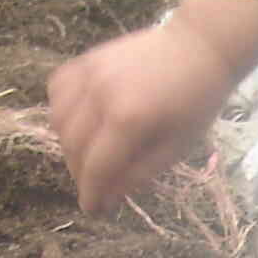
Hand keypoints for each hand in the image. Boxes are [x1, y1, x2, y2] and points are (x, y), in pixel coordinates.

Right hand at [49, 0, 257, 217]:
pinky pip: (58, 90)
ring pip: (59, 121)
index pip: (95, 168)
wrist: (199, 47)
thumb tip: (107, 199)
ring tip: (91, 155)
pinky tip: (80, 121)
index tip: (93, 210)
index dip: (91, 194)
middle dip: (82, 174)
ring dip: (69, 145)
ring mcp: (90, 72)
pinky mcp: (87, 58)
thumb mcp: (176, 148)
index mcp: (128, 120)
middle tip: (98, 185)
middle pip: (73, 147)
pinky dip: (62, 110)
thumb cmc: (196, 102)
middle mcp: (101, 95)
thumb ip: (138, 175)